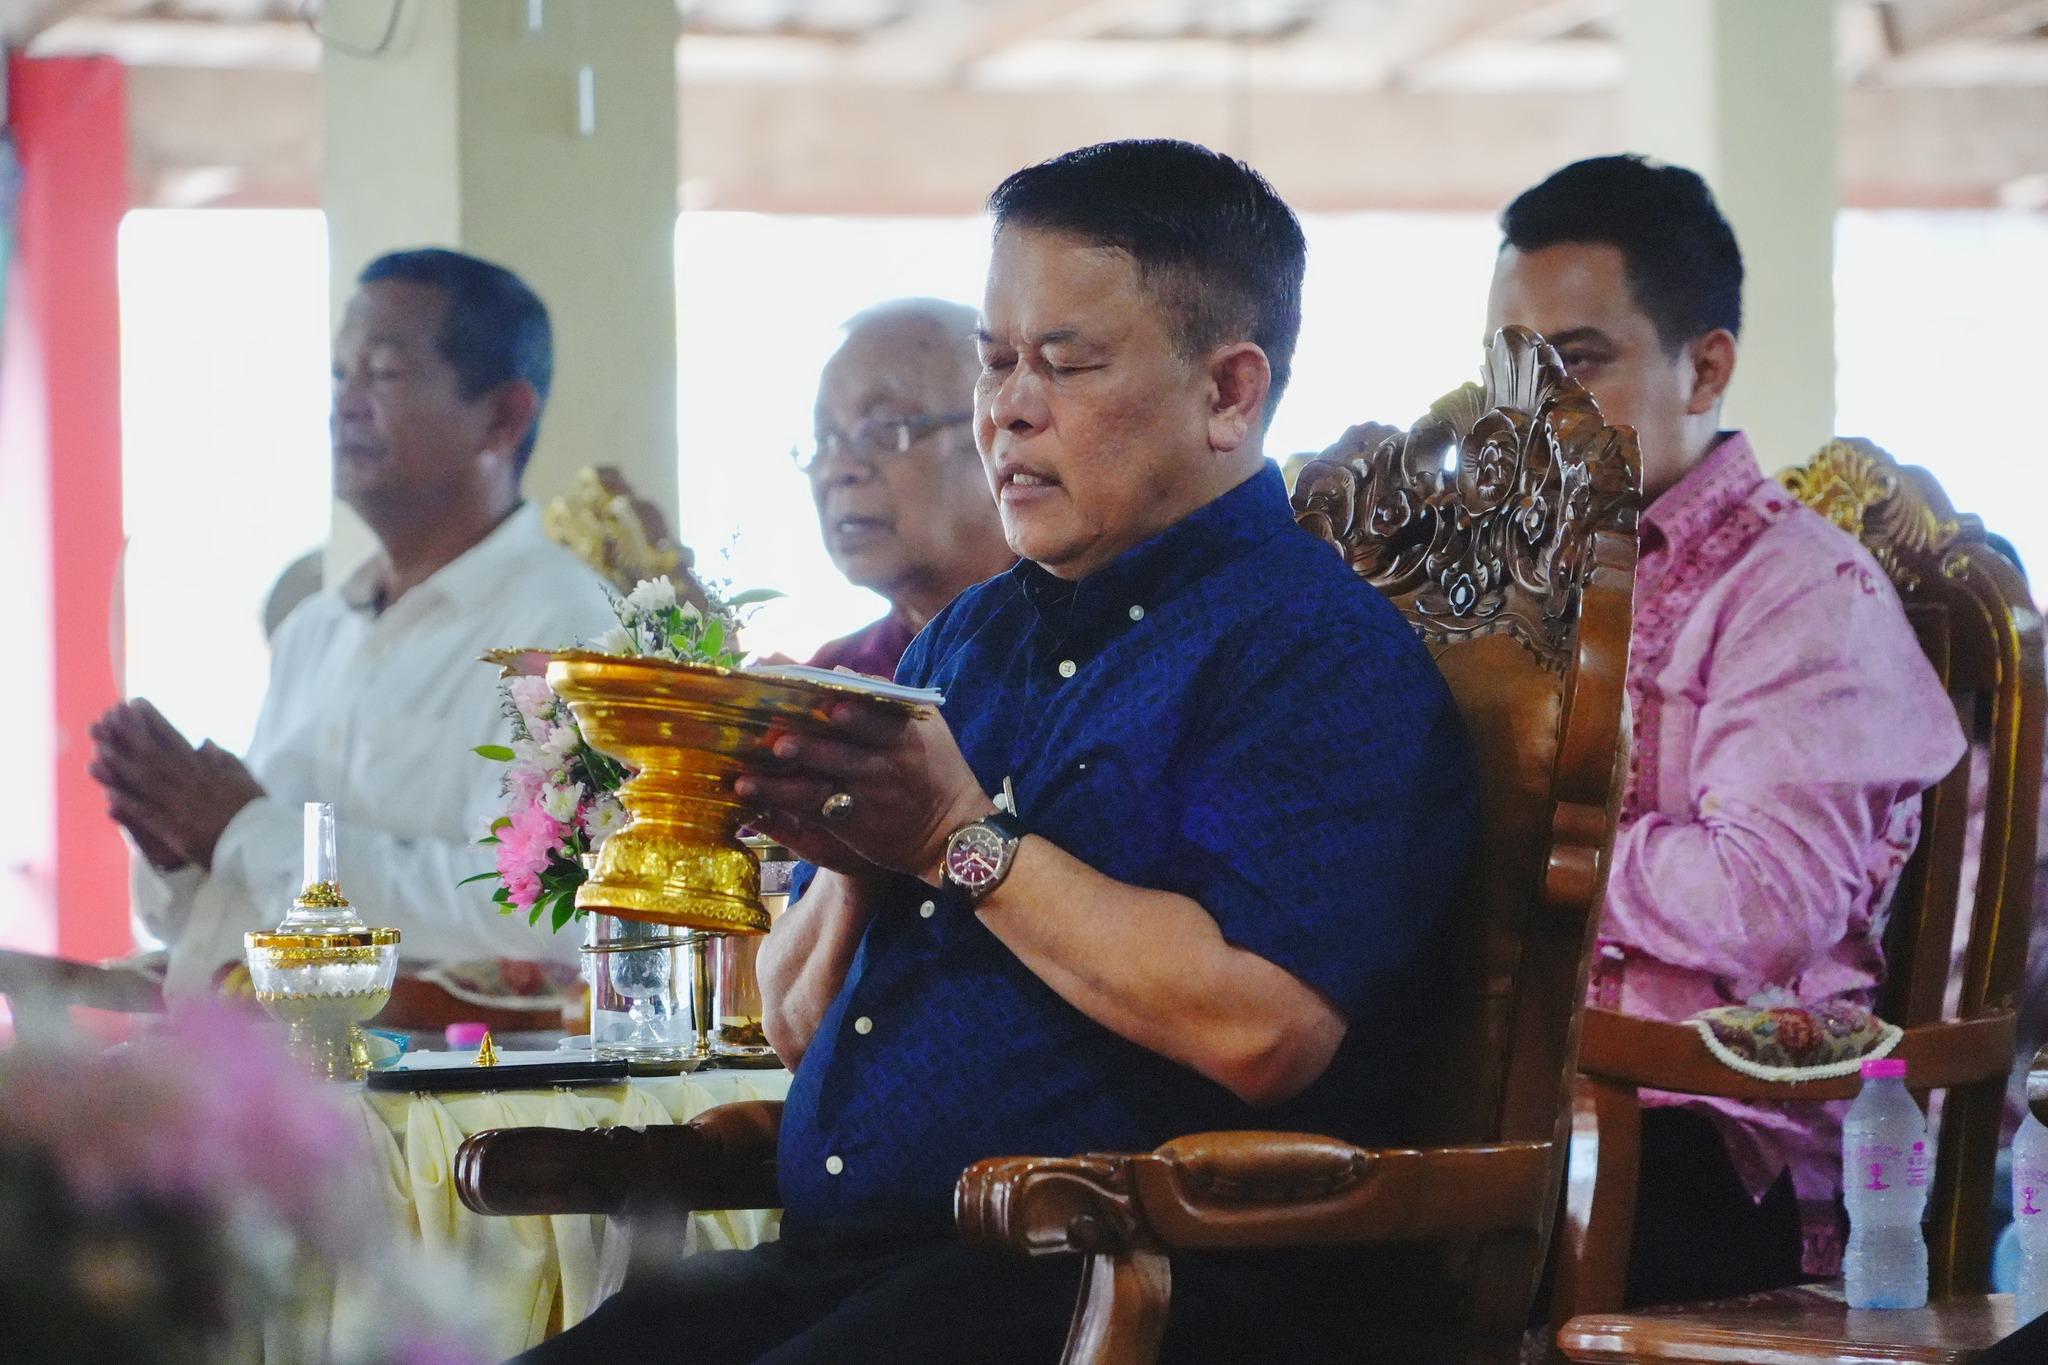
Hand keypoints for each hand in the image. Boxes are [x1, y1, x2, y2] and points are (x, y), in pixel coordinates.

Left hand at [87, 699, 265, 871]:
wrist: (260, 843)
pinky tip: (109, 794)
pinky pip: (148, 815)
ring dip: (121, 765)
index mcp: (206, 770)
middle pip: (154, 755)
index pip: (174, 740)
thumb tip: (205, 741)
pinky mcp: (175, 829)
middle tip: (107, 715)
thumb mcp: (245, 779)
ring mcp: (181, 805)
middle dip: (129, 734)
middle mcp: (190, 782)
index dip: (153, 721)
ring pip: (146, 781)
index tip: (135, 703)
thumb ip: (224, 759)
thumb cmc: (255, 812)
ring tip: (99, 748)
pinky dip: (129, 804)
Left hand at [734, 702, 991, 884]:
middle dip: (811, 748)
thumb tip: (842, 674)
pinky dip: (779, 803)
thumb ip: (886, 700)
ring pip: (819, 789)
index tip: (831, 701)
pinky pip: (810, 813)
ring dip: (781, 784)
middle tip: (779, 740)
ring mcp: (866, 799)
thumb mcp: (926, 730)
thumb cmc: (936, 769)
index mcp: (904, 738)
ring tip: (749, 776)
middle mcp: (885, 768)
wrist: (952, 833)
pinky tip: (750, 795)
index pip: (878, 720)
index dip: (855, 712)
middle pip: (842, 755)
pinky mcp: (851, 825)